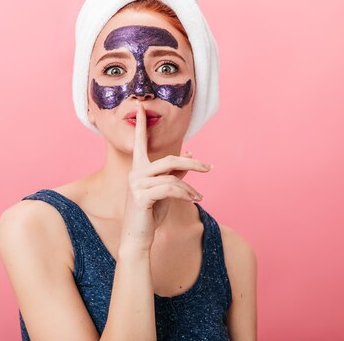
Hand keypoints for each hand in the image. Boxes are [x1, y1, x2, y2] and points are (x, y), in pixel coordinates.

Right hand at [120, 100, 212, 251]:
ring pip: (173, 177)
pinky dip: (186, 195)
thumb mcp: (165, 190)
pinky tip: (194, 201)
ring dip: (190, 188)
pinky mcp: (141, 196)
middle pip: (170, 159)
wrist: (138, 237)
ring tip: (199, 197)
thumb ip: (176, 172)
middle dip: (192, 163)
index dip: (141, 124)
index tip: (140, 107)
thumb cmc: (151, 213)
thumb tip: (190, 155)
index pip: (140, 141)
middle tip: (209, 168)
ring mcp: (136, 184)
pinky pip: (171, 189)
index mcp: (138, 168)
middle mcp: (135, 172)